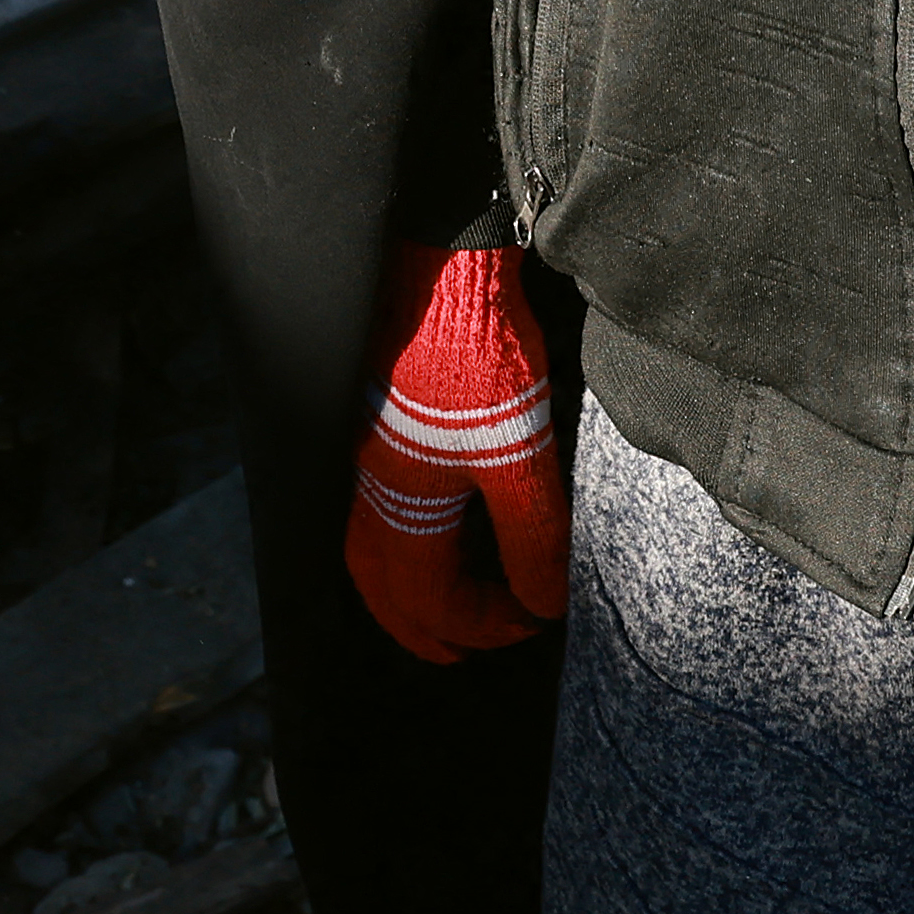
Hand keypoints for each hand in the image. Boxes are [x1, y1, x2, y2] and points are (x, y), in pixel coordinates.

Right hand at [342, 242, 572, 662]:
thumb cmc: (479, 357)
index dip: (482, 624)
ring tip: (445, 598)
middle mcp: (372, 483)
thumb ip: (531, 534)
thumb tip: (544, 604)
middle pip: (382, 582)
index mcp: (401, 503)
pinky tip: (435, 517)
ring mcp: (370, 447)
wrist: (443, 266)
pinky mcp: (381, 413)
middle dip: (420, 624)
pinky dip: (401, 534)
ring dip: (406, 583)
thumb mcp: (519, 452)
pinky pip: (376, 499)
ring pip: (372, 540)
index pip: (429, 597)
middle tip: (461, 648)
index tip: (533, 620)